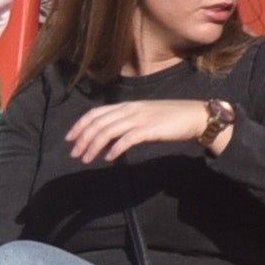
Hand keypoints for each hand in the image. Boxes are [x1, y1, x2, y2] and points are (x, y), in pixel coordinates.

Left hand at [62, 96, 225, 164]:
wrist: (195, 117)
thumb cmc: (169, 120)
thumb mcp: (142, 120)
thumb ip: (123, 128)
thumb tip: (105, 145)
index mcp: (126, 105)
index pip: (95, 113)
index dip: (79, 125)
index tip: (69, 138)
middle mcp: (130, 109)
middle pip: (98, 123)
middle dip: (83, 139)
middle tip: (75, 154)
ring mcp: (140, 118)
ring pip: (108, 132)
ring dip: (94, 147)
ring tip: (87, 159)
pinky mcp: (150, 129)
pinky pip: (127, 139)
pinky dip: (115, 149)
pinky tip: (109, 159)